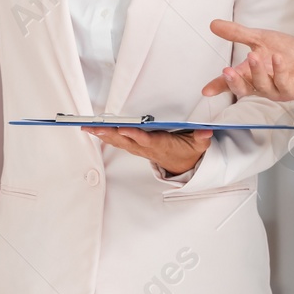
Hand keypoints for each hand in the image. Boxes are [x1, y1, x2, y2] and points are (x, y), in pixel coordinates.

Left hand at [84, 126, 212, 176]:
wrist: (182, 166)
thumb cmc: (187, 151)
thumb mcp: (199, 146)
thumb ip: (201, 138)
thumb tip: (206, 131)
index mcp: (161, 145)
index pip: (146, 140)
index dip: (135, 135)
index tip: (123, 128)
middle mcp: (146, 148)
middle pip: (126, 140)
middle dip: (109, 134)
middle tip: (94, 127)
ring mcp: (139, 148)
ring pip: (119, 141)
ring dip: (103, 135)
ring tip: (88, 127)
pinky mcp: (135, 147)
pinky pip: (118, 141)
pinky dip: (106, 136)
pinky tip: (94, 130)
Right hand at [199, 19, 293, 101]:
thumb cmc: (287, 53)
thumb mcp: (260, 39)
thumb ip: (237, 34)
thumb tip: (213, 24)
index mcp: (250, 74)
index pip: (231, 82)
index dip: (218, 86)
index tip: (206, 90)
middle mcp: (261, 85)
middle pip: (243, 89)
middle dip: (234, 82)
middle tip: (227, 72)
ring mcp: (276, 89)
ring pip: (262, 86)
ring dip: (256, 72)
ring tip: (253, 55)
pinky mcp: (292, 90)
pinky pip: (283, 83)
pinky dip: (279, 71)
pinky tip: (277, 59)